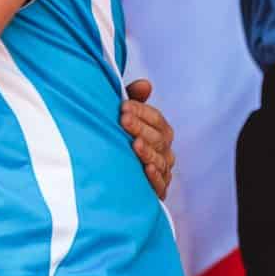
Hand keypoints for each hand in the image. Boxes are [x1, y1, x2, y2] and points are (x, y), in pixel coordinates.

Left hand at [122, 79, 176, 198]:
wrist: (109, 177)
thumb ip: (134, 99)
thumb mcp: (125, 117)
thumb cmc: (119, 139)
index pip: (157, 119)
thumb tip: (145, 84)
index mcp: (160, 132)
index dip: (142, 112)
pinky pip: (160, 184)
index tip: (123, 107)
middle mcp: (165, 151)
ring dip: (148, 151)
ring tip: (135, 144)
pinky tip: (146, 168)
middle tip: (123, 120)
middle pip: (158, 138)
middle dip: (140, 127)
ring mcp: (162, 171)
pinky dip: (155, 176)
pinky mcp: (157, 191)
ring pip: (160, 160)